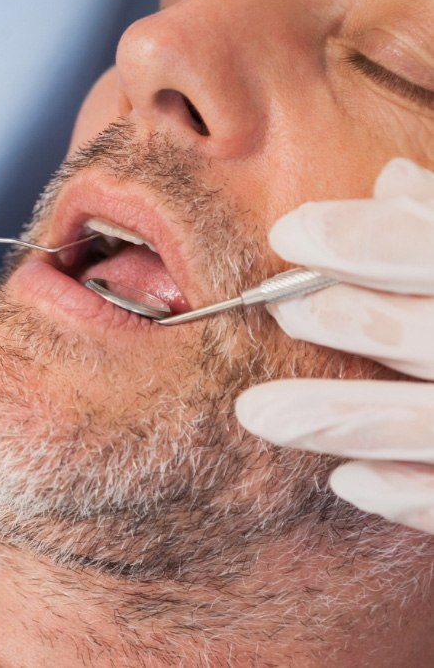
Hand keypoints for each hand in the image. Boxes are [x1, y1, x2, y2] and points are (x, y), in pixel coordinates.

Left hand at [235, 158, 433, 533]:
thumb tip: (392, 182)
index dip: (367, 241)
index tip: (291, 232)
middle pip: (432, 335)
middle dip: (350, 319)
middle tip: (278, 306)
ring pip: (432, 420)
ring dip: (342, 417)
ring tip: (257, 414)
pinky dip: (411, 492)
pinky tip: (348, 480)